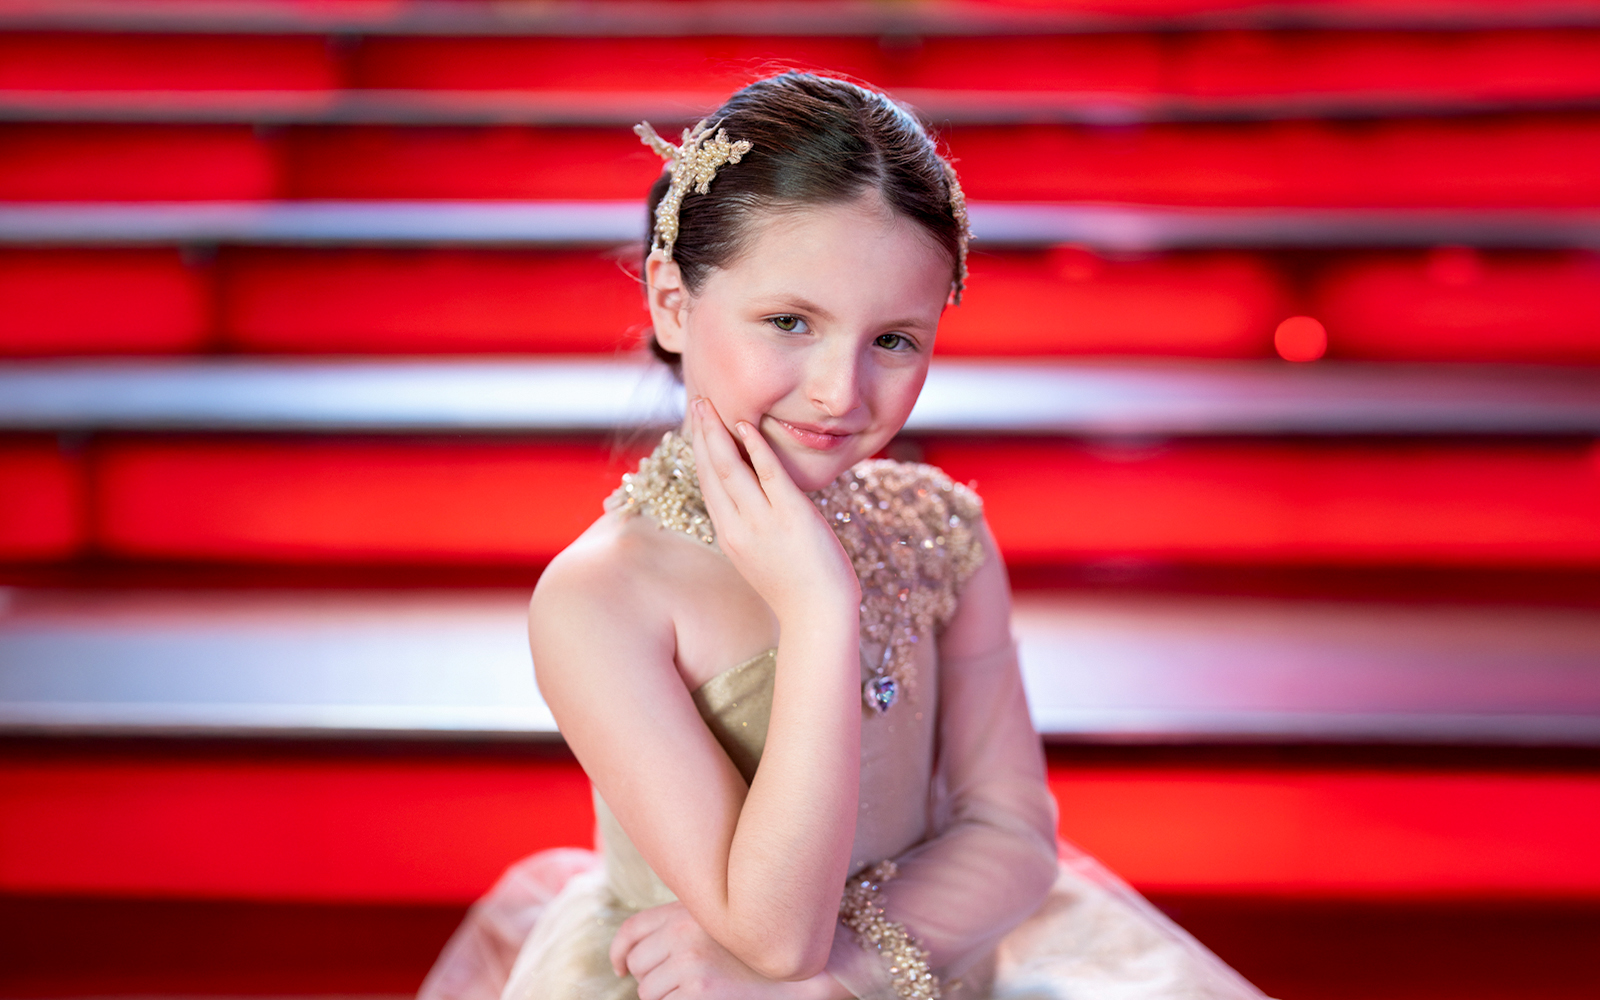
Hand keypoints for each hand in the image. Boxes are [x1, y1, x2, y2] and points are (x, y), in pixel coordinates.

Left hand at [611, 902, 845, 999]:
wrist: (800, 970)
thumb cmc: (760, 950)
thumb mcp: (721, 921)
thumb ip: (684, 923)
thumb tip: (639, 948)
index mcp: (687, 911)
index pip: (632, 930)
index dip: (619, 952)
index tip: (620, 966)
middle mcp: (682, 932)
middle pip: (637, 964)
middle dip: (649, 977)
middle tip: (675, 983)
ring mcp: (688, 962)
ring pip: (647, 991)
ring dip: (663, 997)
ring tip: (695, 992)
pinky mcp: (697, 991)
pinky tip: (703, 999)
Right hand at [690, 397, 859, 625]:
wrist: (818, 616)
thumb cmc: (797, 590)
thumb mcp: (762, 558)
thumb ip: (752, 529)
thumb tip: (754, 504)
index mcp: (729, 537)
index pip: (708, 486)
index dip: (700, 453)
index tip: (696, 427)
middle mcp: (738, 527)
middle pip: (711, 472)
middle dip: (702, 434)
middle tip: (697, 401)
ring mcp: (762, 521)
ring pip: (730, 468)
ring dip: (717, 432)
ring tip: (709, 403)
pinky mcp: (791, 515)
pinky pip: (768, 473)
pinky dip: (755, 447)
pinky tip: (746, 425)